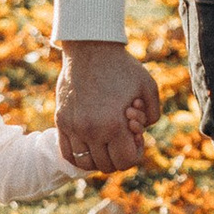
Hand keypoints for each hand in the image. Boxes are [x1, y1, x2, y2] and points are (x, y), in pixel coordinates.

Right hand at [57, 39, 160, 173]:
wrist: (91, 48)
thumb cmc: (122, 67)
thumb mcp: (148, 88)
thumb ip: (153, 116)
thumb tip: (139, 133)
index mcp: (113, 125)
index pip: (125, 161)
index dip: (135, 153)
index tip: (136, 137)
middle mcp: (91, 130)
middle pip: (106, 165)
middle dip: (119, 154)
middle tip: (122, 135)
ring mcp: (72, 127)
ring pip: (85, 163)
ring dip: (99, 158)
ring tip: (106, 140)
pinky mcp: (61, 121)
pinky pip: (68, 153)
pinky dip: (80, 155)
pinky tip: (90, 142)